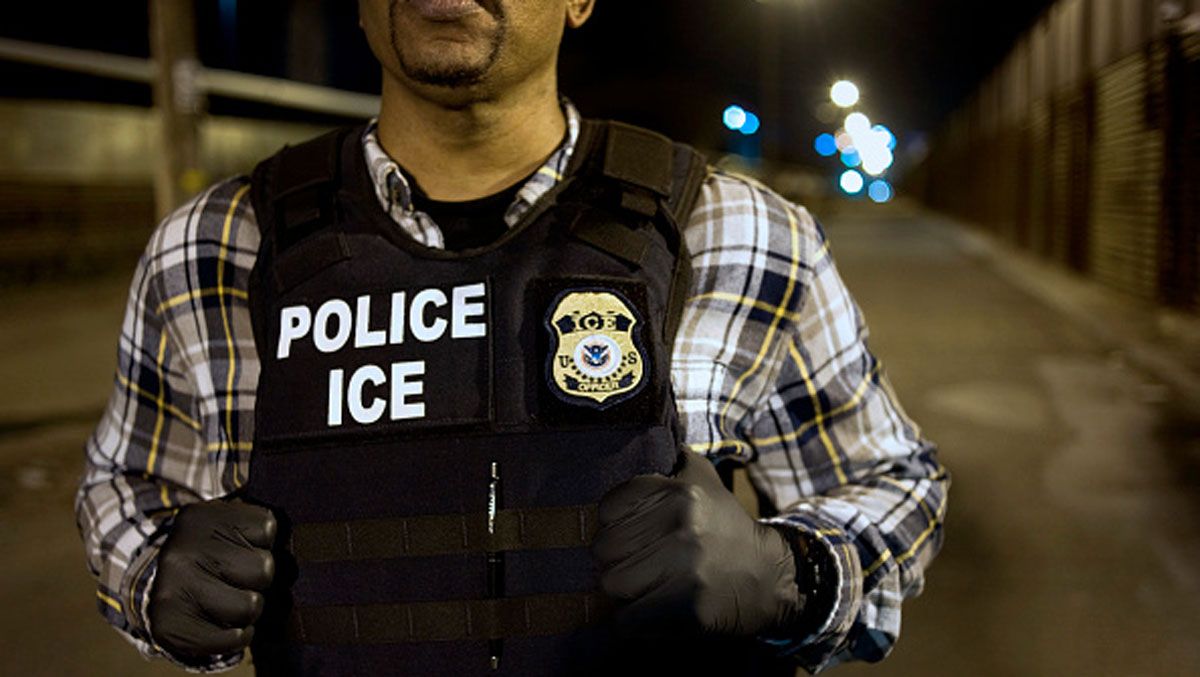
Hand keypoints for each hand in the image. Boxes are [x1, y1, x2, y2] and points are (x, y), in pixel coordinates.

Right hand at [148, 499, 276, 658]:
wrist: (159, 587)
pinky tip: (224, 623)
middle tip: (238, 578)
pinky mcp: (169, 626)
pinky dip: (238, 636)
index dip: (263, 543)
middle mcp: (183, 550)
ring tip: (229, 599)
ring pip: (251, 605)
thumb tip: (300, 543)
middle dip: (258, 579)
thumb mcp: (229, 524)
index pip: (268, 528)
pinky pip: (235, 639)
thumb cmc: (212, 553)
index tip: (244, 546)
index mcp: (202, 517)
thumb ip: (258, 526)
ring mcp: (173, 588)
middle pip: (264, 569)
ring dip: (249, 608)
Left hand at [592, 451, 803, 636]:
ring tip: (646, 586)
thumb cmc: (725, 528)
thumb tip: (664, 423)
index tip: (633, 532)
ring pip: (612, 584)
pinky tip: (651, 609)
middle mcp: (681, 526)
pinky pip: (627, 619)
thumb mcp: (705, 479)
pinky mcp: (687, 608)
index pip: (608, 508)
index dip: (615, 523)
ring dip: (624, 590)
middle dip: (617, 559)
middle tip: (639, 563)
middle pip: (604, 549)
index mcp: (679, 493)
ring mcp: (685, 569)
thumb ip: (676, 456)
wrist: (770, 578)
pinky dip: (632, 619)